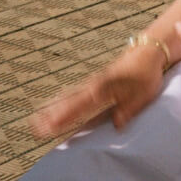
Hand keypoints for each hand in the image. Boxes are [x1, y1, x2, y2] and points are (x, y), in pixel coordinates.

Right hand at [29, 46, 163, 138]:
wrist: (147, 51)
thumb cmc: (146, 74)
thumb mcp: (142, 95)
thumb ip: (128, 110)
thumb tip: (116, 126)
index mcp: (102, 90)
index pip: (77, 107)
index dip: (62, 119)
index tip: (46, 129)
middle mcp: (93, 86)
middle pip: (67, 102)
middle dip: (50, 116)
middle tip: (34, 129)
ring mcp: (92, 82)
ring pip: (67, 96)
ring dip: (51, 108)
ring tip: (35, 119)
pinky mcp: (95, 81)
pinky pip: (74, 92)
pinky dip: (61, 99)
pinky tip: (53, 104)